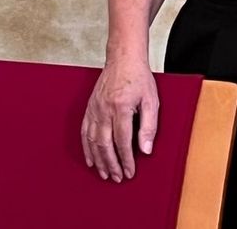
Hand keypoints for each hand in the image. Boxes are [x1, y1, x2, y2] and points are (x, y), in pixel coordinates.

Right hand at [81, 57, 158, 180]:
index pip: (122, 141)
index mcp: (121, 107)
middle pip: (104, 144)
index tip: (130, 172)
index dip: (126, 160)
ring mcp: (94, 108)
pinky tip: (90, 159)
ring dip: (98, 160)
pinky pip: (84, 131)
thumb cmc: (139, 78)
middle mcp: (104, 109)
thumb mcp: (151, 101)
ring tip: (104, 174)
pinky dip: (86, 147)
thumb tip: (146, 150)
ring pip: (92, 140)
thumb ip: (149, 126)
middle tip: (117, 178)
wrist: (123, 58)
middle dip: (111, 164)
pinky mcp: (89, 107)